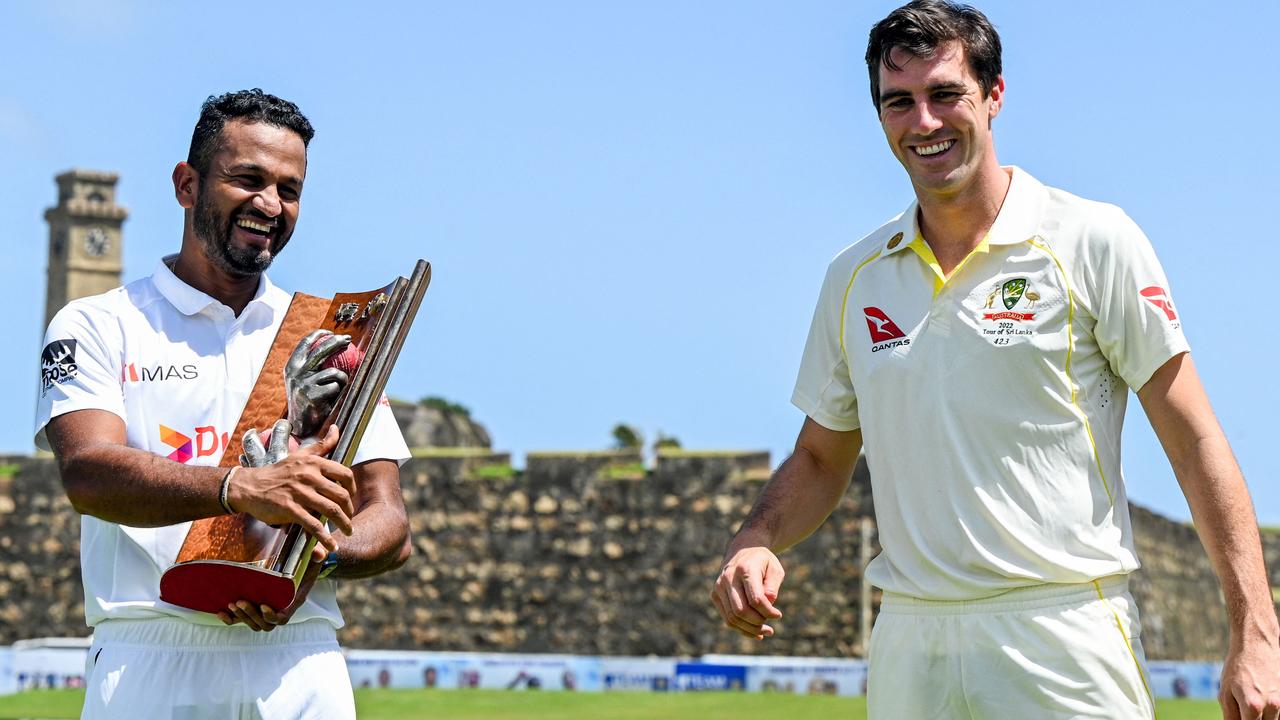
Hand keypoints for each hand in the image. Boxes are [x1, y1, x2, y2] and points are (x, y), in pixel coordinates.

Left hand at [217, 543, 328, 630]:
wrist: (302, 560)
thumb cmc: (309, 558)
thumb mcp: (315, 554)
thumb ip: (318, 553)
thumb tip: (319, 553)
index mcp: (295, 600)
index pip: (283, 617)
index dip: (272, 616)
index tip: (264, 605)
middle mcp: (282, 608)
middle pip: (266, 624)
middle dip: (252, 616)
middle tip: (239, 601)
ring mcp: (268, 609)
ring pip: (255, 624)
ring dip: (242, 618)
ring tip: (231, 603)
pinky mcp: (256, 605)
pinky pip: (243, 620)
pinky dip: (231, 619)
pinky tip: (220, 611)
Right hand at [229, 423, 355, 551]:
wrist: (249, 486)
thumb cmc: (278, 471)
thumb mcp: (300, 454)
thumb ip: (321, 445)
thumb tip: (336, 429)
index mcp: (313, 463)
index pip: (345, 474)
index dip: (352, 488)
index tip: (350, 497)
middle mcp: (309, 476)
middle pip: (341, 494)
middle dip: (349, 509)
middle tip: (349, 518)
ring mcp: (300, 493)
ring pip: (331, 510)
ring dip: (343, 524)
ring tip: (347, 531)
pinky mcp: (290, 509)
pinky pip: (314, 525)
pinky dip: (325, 537)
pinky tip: (331, 545)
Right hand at [285, 330, 350, 441]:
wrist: (299, 422)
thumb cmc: (307, 397)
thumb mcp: (302, 378)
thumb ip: (310, 364)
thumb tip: (330, 343)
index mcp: (292, 366)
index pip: (305, 343)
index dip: (319, 334)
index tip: (331, 332)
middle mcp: (296, 373)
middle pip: (321, 350)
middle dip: (337, 341)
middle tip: (348, 340)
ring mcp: (304, 384)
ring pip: (333, 372)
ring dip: (342, 378)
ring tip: (339, 384)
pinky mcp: (313, 395)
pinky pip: (335, 387)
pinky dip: (338, 390)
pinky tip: (332, 397)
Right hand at [710, 546, 784, 639]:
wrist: (742, 550)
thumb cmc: (763, 562)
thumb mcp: (775, 569)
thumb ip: (773, 586)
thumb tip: (769, 604)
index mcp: (745, 569)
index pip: (755, 599)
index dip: (768, 612)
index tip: (778, 615)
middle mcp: (728, 578)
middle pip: (741, 611)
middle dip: (758, 623)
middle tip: (770, 628)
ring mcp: (719, 586)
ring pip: (732, 618)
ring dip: (750, 630)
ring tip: (765, 632)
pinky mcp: (715, 594)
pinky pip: (727, 618)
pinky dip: (741, 628)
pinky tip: (755, 633)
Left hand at [1219, 635, 1279, 719]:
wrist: (1257, 645)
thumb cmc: (1238, 667)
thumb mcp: (1225, 691)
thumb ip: (1230, 715)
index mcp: (1253, 706)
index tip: (1241, 716)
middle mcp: (1272, 706)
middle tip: (1245, 708)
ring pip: (1273, 719)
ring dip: (1263, 716)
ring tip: (1253, 697)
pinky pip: (1279, 710)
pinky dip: (1271, 708)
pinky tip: (1263, 694)